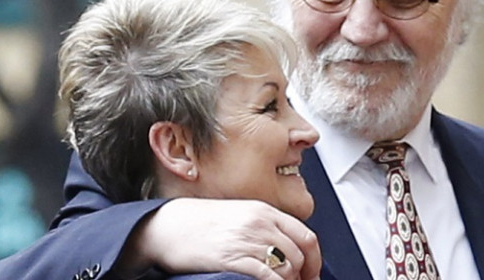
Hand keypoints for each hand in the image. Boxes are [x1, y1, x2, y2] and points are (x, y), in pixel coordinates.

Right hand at [117, 198, 320, 279]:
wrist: (168, 226)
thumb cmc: (201, 223)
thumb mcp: (239, 216)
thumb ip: (264, 227)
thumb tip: (287, 250)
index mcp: (263, 210)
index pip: (306, 236)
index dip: (315, 260)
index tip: (312, 274)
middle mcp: (260, 223)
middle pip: (299, 254)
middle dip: (304, 276)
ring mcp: (247, 240)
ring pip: (287, 267)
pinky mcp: (233, 258)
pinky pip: (267, 276)